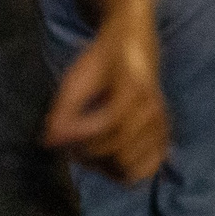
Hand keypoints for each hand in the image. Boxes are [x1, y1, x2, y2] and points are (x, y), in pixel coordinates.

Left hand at [44, 0, 166, 183]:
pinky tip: (107, 159)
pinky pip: (147, 168)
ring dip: (104, 166)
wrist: (134, 43)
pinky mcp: (163, 135)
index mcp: (134, 87)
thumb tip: (51, 143)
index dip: (81, 132)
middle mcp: (153, 109)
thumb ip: (64, 110)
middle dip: (90, 154)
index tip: (59, 129)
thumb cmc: (102, 59)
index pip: (112, 123)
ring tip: (87, 152)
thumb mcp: (77, 77)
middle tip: (70, 144)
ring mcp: (160, 124)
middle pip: (121, 153)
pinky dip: (126, 172)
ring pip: (131, 167)